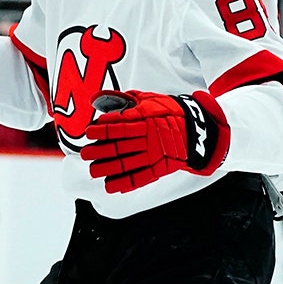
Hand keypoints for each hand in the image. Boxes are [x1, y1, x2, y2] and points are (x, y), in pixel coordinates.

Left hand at [80, 90, 228, 193]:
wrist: (197, 130)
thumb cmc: (168, 112)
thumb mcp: (148, 99)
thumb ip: (123, 100)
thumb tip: (97, 97)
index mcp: (145, 121)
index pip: (119, 127)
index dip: (102, 131)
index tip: (89, 132)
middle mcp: (148, 140)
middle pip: (118, 147)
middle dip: (99, 151)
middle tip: (85, 154)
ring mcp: (153, 156)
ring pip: (126, 164)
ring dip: (107, 169)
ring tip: (93, 170)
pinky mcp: (158, 169)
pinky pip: (139, 178)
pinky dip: (124, 184)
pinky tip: (109, 186)